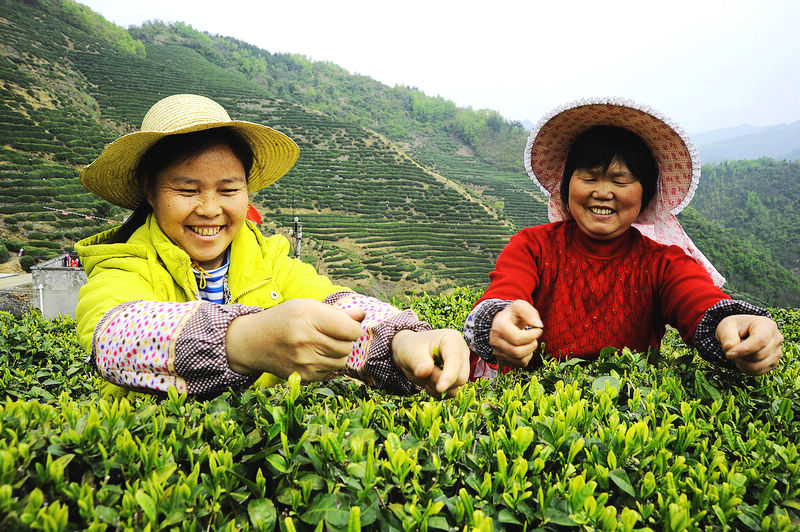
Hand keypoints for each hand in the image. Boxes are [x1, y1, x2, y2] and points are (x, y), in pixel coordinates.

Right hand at [225, 299, 364, 380]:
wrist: (253, 342)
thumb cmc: (284, 319)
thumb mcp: (307, 306)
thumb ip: (337, 312)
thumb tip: (363, 315)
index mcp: (308, 318)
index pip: (351, 330)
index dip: (354, 328)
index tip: (346, 325)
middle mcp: (305, 341)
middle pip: (348, 347)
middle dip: (346, 340)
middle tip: (332, 334)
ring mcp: (303, 362)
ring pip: (341, 362)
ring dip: (338, 353)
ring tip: (323, 344)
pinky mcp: (302, 377)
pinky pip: (330, 372)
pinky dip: (327, 364)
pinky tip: (313, 355)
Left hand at [391, 329, 468, 397]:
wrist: (411, 354)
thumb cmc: (412, 348)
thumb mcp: (410, 351)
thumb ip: (418, 361)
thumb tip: (426, 372)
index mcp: (452, 340)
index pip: (456, 360)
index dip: (450, 375)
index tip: (440, 388)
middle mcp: (461, 354)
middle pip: (460, 377)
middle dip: (438, 381)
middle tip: (422, 373)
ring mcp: (461, 368)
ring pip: (456, 388)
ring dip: (437, 387)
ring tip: (424, 376)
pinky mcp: (457, 379)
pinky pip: (451, 393)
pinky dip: (437, 392)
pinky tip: (428, 382)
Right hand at [489, 300, 543, 368]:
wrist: (502, 323)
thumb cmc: (513, 315)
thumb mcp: (520, 306)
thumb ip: (529, 312)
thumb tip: (538, 325)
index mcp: (498, 326)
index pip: (516, 338)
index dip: (532, 335)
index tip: (538, 329)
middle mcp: (494, 341)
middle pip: (517, 352)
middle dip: (532, 345)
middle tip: (534, 337)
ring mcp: (497, 352)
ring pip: (519, 360)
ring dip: (530, 351)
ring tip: (529, 342)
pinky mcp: (502, 360)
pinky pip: (519, 365)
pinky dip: (527, 358)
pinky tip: (525, 348)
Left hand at [716, 314, 783, 375]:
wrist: (742, 332)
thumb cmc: (735, 327)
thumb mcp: (726, 325)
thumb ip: (727, 335)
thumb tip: (729, 348)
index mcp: (767, 325)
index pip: (760, 340)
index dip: (744, 349)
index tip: (728, 353)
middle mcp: (777, 339)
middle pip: (758, 355)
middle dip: (740, 356)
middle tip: (730, 349)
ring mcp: (777, 352)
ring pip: (758, 366)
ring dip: (741, 363)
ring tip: (736, 353)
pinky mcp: (774, 363)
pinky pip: (758, 372)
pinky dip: (746, 369)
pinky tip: (742, 359)